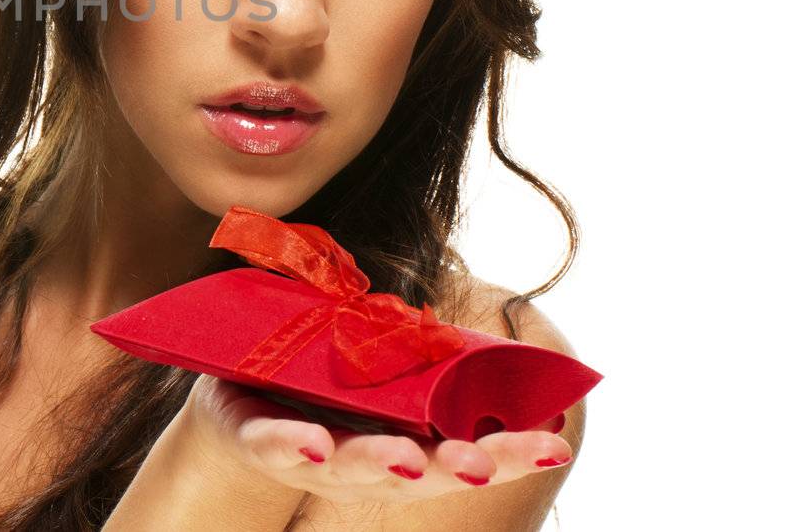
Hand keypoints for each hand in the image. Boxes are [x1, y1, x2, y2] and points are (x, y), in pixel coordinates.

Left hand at [183, 373, 572, 505]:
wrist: (237, 389)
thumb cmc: (323, 376)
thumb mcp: (379, 355)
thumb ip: (421, 343)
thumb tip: (471, 318)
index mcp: (405, 438)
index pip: (464, 450)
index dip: (508, 452)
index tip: (554, 443)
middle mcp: (365, 460)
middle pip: (419, 473)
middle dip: (455, 468)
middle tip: (482, 464)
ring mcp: (310, 456)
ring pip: (350, 467)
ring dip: (381, 463)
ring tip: (408, 458)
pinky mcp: (256, 437)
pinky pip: (272, 444)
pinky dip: (293, 444)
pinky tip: (313, 443)